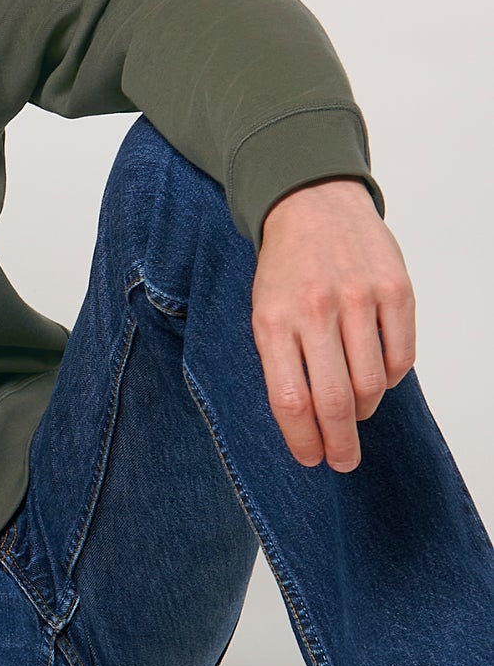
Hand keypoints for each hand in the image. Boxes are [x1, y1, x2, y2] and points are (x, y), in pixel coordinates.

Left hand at [251, 179, 414, 471]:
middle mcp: (316, 310)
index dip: (302, 440)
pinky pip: (401, 357)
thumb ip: (281, 361)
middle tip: (344, 462)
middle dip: (341, 442)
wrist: (313, 203)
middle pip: (334, 400)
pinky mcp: (395, 289)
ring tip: (357, 410)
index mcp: (273, 321)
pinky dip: (391, 378)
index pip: (290, 400)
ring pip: (372, 383)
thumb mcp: (264, 311)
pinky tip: (378, 375)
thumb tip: (305, 423)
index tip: (311, 460)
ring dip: (366, 409)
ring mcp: (359, 298)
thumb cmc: (286, 270)